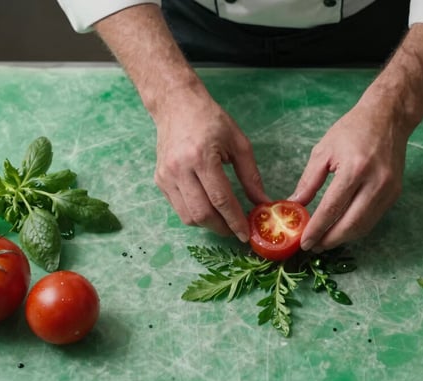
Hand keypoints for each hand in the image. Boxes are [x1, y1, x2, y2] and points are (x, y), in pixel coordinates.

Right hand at [153, 92, 268, 240]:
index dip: (235, 221)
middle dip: (222, 228)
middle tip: (236, 230)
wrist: (176, 105)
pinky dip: (194, 214)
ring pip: (187, 216)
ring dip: (208, 224)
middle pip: (202, 213)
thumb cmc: (210, 120)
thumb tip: (262, 202)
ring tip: (223, 221)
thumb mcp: (239, 143)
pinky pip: (178, 208)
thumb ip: (251, 176)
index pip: (221, 199)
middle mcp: (180, 169)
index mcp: (202, 158)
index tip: (246, 234)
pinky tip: (208, 209)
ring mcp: (166, 176)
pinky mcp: (159, 180)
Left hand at [290, 97, 408, 251]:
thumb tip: (295, 204)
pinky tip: (341, 229)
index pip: (332, 208)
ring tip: (324, 241)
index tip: (304, 242)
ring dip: (343, 238)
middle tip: (312, 246)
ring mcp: (388, 190)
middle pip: (350, 224)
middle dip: (329, 240)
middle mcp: (375, 182)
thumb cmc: (352, 130)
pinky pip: (373, 219)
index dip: (317, 228)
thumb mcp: (323, 151)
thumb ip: (309, 181)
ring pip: (363, 226)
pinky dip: (355, 228)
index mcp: (354, 168)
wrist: (388, 118)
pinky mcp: (395, 194)